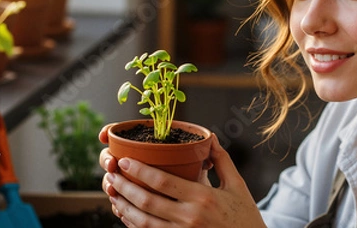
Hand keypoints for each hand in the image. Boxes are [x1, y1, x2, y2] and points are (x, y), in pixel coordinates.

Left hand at [101, 130, 265, 227]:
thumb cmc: (245, 216)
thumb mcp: (238, 185)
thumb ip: (222, 160)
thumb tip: (210, 138)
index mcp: (203, 197)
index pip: (163, 182)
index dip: (139, 171)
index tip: (125, 161)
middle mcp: (189, 217)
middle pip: (147, 202)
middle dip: (125, 187)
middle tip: (111, 174)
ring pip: (143, 221)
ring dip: (124, 206)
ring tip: (112, 192)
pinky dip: (133, 224)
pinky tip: (125, 213)